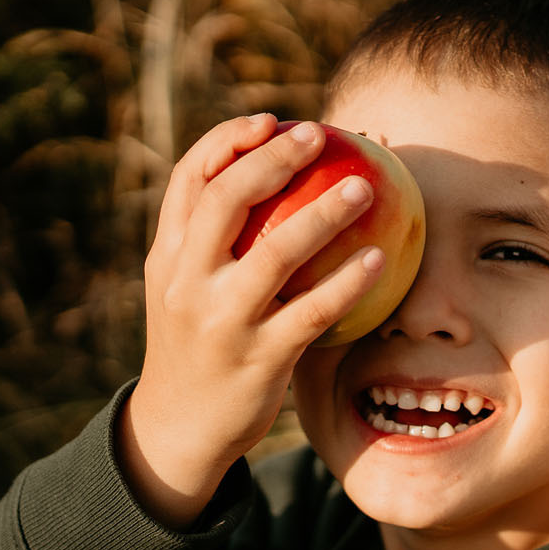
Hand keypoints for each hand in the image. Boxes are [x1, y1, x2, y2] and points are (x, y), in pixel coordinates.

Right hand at [118, 115, 385, 527]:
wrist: (178, 428)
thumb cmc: (200, 345)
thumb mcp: (185, 289)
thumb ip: (217, 243)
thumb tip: (281, 185)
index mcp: (166, 256)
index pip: (188, 180)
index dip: (226, 141)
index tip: (269, 120)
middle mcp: (187, 282)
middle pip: (226, 200)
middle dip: (273, 159)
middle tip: (320, 135)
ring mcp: (221, 320)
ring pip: (275, 252)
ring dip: (324, 213)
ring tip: (363, 187)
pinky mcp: (259, 359)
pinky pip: (313, 312)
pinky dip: (348, 282)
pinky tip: (382, 258)